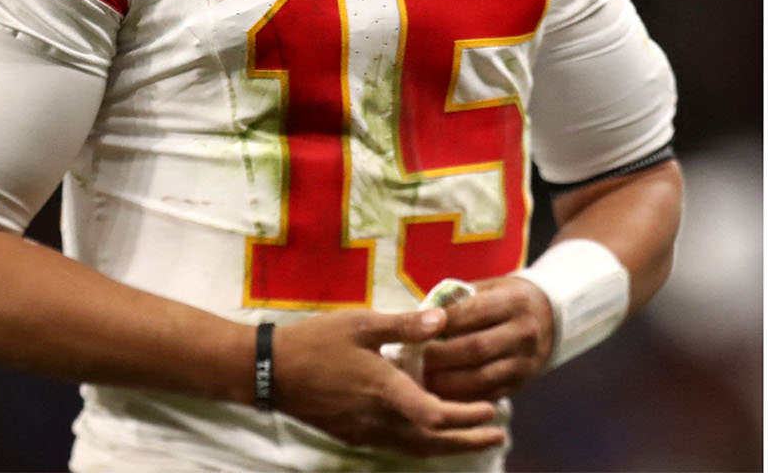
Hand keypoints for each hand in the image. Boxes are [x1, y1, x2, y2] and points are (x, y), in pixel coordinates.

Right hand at [273, 307, 505, 455]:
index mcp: (383, 390)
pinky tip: (432, 432)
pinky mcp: (352, 434)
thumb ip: (404, 325)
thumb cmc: (316, 342)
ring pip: (413, 447)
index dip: (465, 416)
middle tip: (499, 434)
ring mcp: (363, 431)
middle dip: (467, 440)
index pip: (433, 414)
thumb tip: (443, 320)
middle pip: (430, 441)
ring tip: (476, 437)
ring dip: (447, 444)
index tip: (492, 408)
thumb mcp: (361, 324)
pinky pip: (396, 445)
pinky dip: (422, 442)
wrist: (268, 371)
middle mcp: (377, 419)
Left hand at [421, 276, 553, 402]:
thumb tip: (417, 318)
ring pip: (480, 378)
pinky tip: (437, 394)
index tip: (412, 331)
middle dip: (437, 357)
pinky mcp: (520, 384)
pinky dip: (459, 398)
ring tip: (417, 381)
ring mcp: (524, 362)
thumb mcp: (490, 288)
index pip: (471, 313)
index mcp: (514, 302)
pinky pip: (486, 396)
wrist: (550, 319)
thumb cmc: (506, 300)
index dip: (439, 324)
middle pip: (474, 348)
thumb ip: (458, 300)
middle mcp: (523, 333)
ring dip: (445, 382)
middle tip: (408, 360)